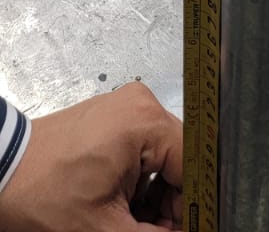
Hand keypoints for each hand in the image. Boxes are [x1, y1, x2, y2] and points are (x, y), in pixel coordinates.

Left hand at [0, 83, 181, 231]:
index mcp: (145, 121)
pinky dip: (139, 184)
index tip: (191, 228)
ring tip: (131, 223)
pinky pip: (143, 152)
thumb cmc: (43, 195)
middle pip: (179, 161)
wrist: (2, 176)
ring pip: (162, 160)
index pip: (195, 164)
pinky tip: (122, 208)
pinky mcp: (112, 119)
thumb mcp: (106, 229)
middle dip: (171, 204)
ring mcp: (126, 108)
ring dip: (155, 197)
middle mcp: (140, 104)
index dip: (194, 205)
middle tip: (153, 231)